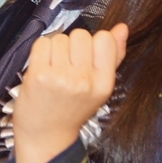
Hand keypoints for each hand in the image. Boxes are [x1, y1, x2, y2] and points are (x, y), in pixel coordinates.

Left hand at [14, 24, 127, 162]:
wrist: (46, 135)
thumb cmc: (72, 108)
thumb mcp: (99, 87)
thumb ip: (113, 56)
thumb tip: (122, 27)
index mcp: (103, 83)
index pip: (105, 39)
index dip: (93, 42)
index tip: (86, 57)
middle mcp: (84, 81)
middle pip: (80, 35)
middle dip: (72, 45)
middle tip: (67, 65)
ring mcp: (61, 77)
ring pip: (60, 38)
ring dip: (55, 48)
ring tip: (54, 68)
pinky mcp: (39, 75)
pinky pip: (42, 43)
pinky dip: (41, 50)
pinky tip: (42, 66)